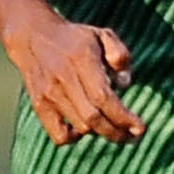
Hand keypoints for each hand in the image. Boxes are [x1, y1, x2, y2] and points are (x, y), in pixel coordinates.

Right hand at [9, 16, 143, 146]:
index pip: (104, 97)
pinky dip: (75, 138)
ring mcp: (49, 94)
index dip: (123, 117)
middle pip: (93, 118)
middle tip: (133, 136)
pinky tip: (84, 129)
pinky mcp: (39, 105)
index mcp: (81, 59)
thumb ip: (120, 54)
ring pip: (80, 127)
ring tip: (115, 129)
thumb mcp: (103, 35)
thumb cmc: (76, 39)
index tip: (141, 128)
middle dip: (117, 132)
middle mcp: (63, 78)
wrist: (32, 36)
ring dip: (101, 132)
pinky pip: (58, 134)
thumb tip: (125, 83)